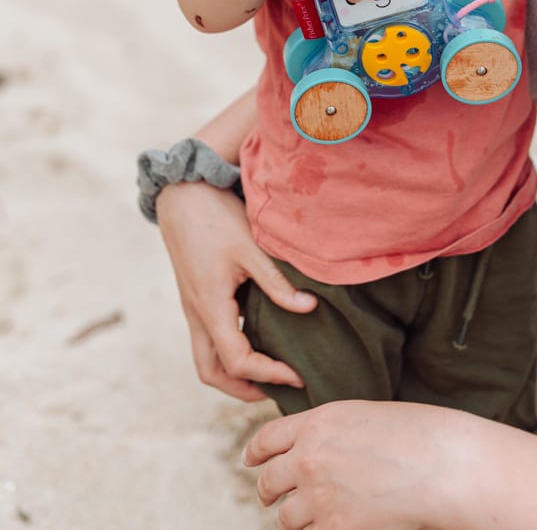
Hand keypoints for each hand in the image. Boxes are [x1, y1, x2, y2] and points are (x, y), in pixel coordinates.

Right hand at [156, 180, 316, 401]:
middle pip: (211, 372)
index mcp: (210, 306)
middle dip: (243, 388)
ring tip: (269, 372)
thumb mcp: (250, 247)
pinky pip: (208, 338)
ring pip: (206, 358)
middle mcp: (197, 313)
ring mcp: (193, 307)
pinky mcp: (196, 297)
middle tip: (279, 388)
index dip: (268, 374)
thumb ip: (277, 282)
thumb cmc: (216, 217)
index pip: (237, 360)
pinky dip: (229, 351)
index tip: (298, 376)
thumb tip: (309, 308)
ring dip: (233, 373)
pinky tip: (256, 338)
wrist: (182, 193)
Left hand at [243, 400, 473, 528]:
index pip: (267, 439)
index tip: (251, 461)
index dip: (255, 453)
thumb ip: (331, 432)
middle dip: (269, 491)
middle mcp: (309, 457)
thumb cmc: (416, 434)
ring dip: (297, 518)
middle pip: (268, 482)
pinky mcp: (335, 528)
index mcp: (318, 422)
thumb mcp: (363, 416)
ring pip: (286, 517)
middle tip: (274, 497)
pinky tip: (336, 525)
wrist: (442, 464)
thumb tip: (313, 448)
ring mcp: (319, 496)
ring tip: (316, 514)